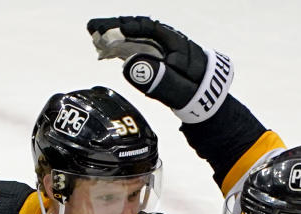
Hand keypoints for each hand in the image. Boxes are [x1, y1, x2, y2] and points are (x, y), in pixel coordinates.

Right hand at [87, 16, 233, 122]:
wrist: (208, 100)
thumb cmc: (196, 93)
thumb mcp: (179, 89)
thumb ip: (158, 78)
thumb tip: (130, 65)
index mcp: (175, 43)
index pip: (149, 28)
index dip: (129, 27)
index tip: (112, 30)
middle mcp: (165, 41)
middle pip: (137, 27)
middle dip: (114, 26)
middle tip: (92, 28)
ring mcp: (158, 49)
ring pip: (133, 36)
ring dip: (112, 36)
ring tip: (93, 37)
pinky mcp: (152, 58)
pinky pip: (133, 47)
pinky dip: (117, 47)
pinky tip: (103, 51)